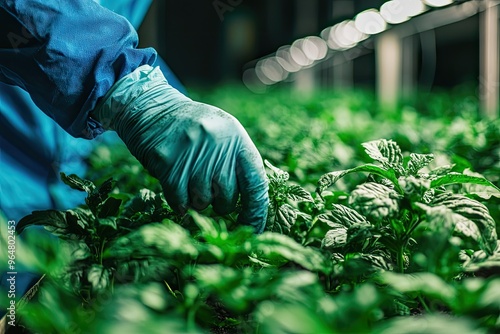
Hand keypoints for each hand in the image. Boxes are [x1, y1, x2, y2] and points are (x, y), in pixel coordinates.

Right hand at [95, 65, 268, 232]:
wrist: (153, 107)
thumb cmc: (194, 128)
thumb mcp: (224, 134)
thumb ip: (238, 163)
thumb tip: (254, 208)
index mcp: (237, 138)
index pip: (256, 183)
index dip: (257, 211)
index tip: (255, 229)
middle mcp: (217, 144)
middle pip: (227, 197)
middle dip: (220, 203)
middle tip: (209, 187)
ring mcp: (192, 152)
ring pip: (202, 202)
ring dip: (197, 200)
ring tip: (190, 179)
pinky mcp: (167, 161)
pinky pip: (180, 200)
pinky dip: (180, 203)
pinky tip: (178, 188)